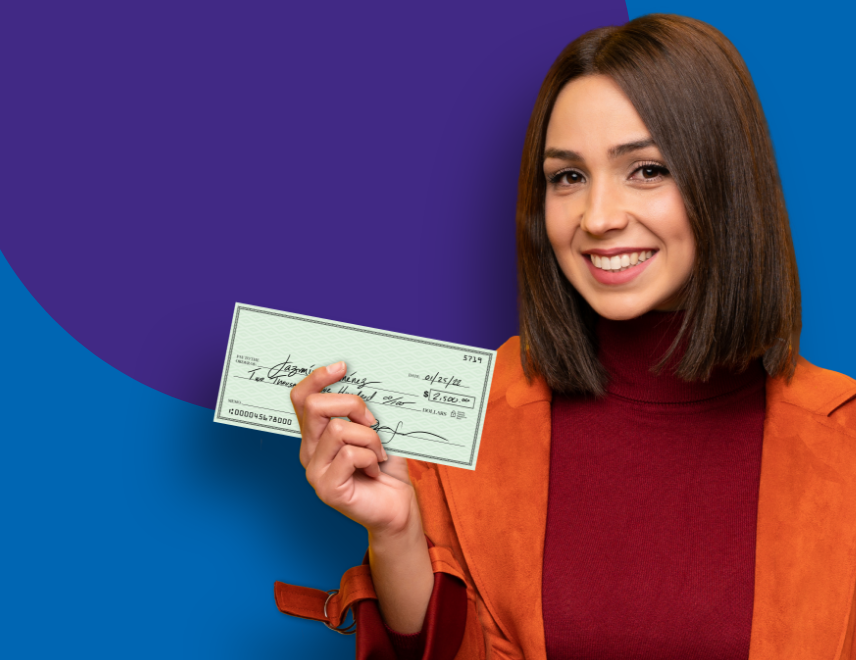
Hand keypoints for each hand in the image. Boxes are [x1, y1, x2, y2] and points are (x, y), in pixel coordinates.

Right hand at [291, 361, 417, 536]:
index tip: (342, 367)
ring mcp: (315, 472)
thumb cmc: (386, 467)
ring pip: (338, 430)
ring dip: (369, 438)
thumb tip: (362, 380)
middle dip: (351, 405)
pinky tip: (374, 471)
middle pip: (315, 407)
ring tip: (377, 454)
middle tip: (373, 421)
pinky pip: (350, 454)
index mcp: (316, 435)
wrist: (398, 505)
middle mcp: (309, 452)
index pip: (301, 399)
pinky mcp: (327, 489)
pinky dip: (370, 457)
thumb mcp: (374, 430)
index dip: (317, 378)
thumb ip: (360, 410)